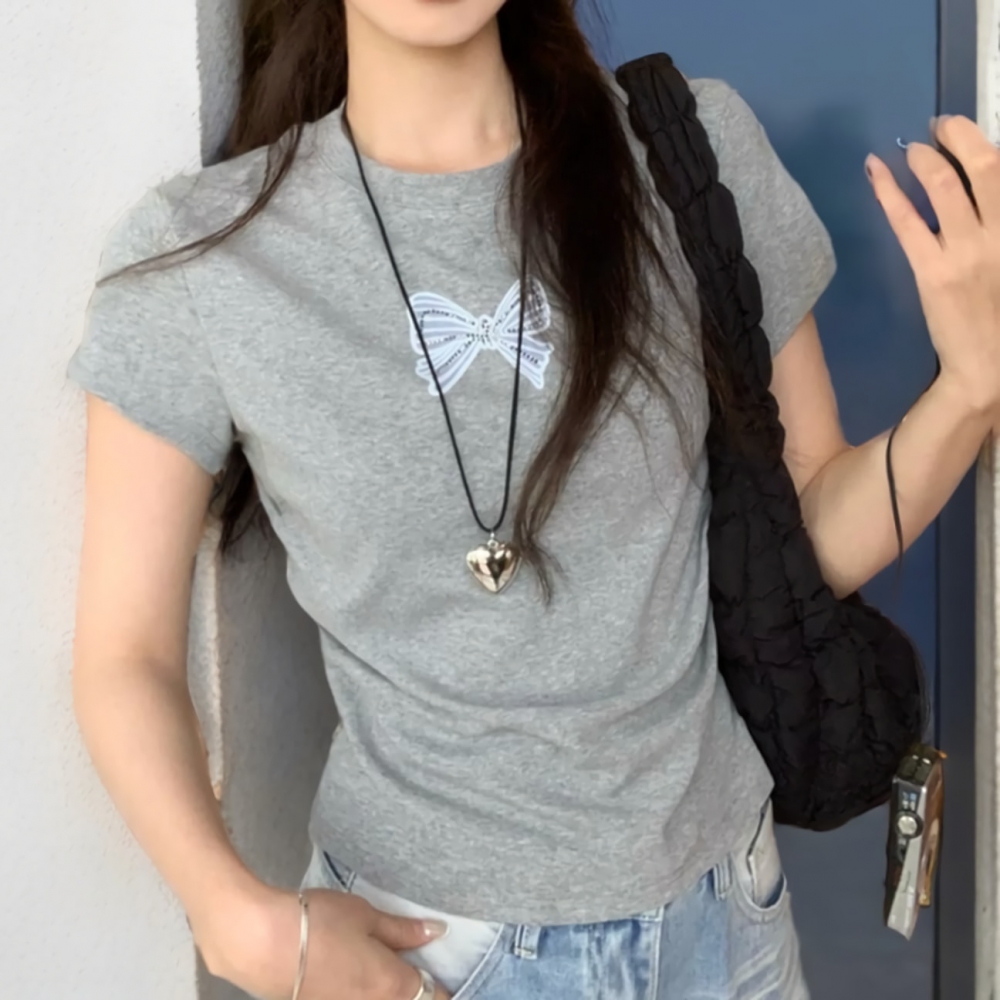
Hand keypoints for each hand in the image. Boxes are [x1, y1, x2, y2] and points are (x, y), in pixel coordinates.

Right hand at [195, 880, 451, 999]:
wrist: (260, 944)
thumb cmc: (319, 922)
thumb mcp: (365, 915)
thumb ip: (402, 930)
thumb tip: (437, 932)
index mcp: (393, 985)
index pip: (432, 996)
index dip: (442, 990)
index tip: (444, 980)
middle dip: (416, 992)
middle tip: (416, 976)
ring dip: (387, 994)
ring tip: (381, 971)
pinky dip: (363, 995)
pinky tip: (354, 978)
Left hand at [866, 116, 999, 420]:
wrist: (991, 368)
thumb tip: (988, 196)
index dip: (991, 146)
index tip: (976, 136)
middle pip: (988, 167)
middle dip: (963, 136)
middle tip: (944, 123)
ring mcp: (968, 252)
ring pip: (945, 187)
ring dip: (927, 158)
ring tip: (914, 146)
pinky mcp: (933, 271)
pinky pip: (907, 221)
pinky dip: (888, 191)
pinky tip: (875, 168)